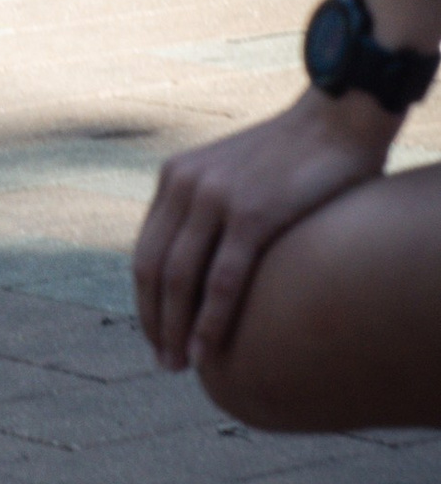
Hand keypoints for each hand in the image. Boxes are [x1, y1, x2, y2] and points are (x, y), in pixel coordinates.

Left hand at [134, 88, 393, 374]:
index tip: (156, 332)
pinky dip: (210, 322)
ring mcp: (216, 198)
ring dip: (175, 329)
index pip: (147, 250)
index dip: (147, 298)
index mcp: (176, 177)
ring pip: (180, 280)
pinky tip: (209, 351)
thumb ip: (215, 208)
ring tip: (181, 365)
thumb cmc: (296, 155)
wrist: (337, 118)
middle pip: (153, 269)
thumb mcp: (236, 174)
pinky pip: (222, 281)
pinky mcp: (253, 214)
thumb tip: (212, 261)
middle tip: (165, 361)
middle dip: (154, 321)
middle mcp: (185, 185)